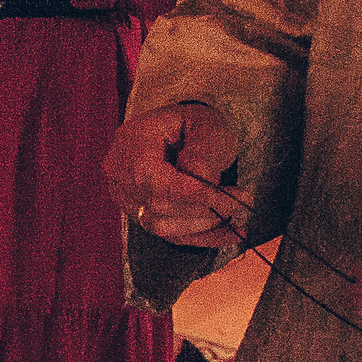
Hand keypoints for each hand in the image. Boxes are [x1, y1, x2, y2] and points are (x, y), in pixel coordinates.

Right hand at [103, 101, 241, 249]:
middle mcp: (120, 171)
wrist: (180, 131)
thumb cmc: (193, 124)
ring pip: (160, 226)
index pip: (153, 179)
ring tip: (235, 213)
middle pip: (156, 206)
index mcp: (132, 142)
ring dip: (203, 225)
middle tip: (241, 203)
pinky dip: (201, 237)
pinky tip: (227, 233)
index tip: (229, 200)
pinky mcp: (138, 213)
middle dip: (204, 210)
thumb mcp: (206, 126)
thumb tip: (202, 185)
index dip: (192, 196)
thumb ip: (203, 153)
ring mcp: (125, 195)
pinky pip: (168, 235)